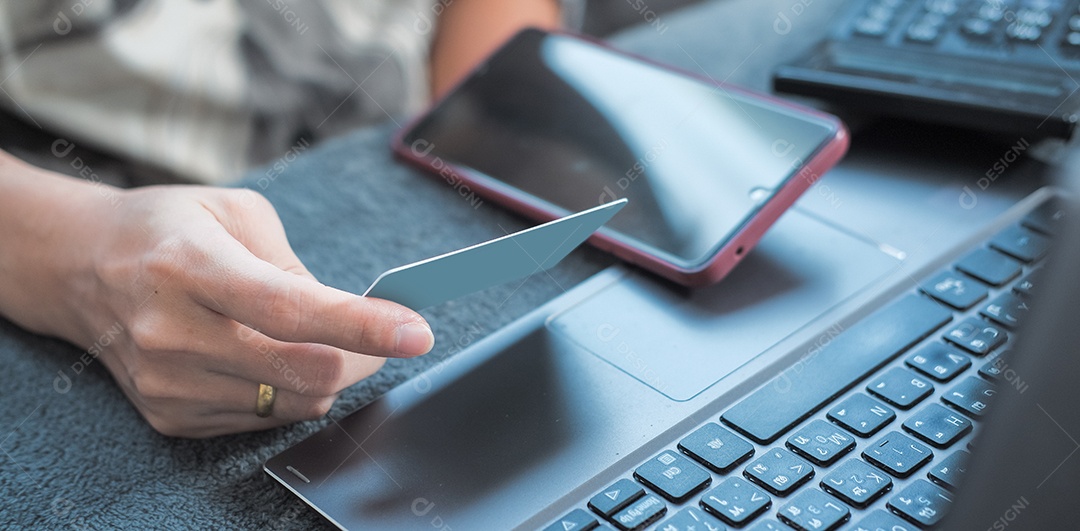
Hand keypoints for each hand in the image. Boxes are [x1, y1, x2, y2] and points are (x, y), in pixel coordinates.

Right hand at [0, 159, 433, 437]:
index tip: (416, 332)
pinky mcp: (168, 414)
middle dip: (361, 358)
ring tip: (309, 337)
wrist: (80, 267)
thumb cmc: (169, 229)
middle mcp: (171, 330)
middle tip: (379, 336)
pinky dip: (286, 391)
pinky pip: (263, 419)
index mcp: (190, 264)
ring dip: (325, 375)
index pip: (289, 308)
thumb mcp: (237, 214)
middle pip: (302, 372)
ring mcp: (167, 381)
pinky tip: (264, 356)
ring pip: (292, 403)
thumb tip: (353, 319)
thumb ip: (298, 266)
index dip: (360, 325)